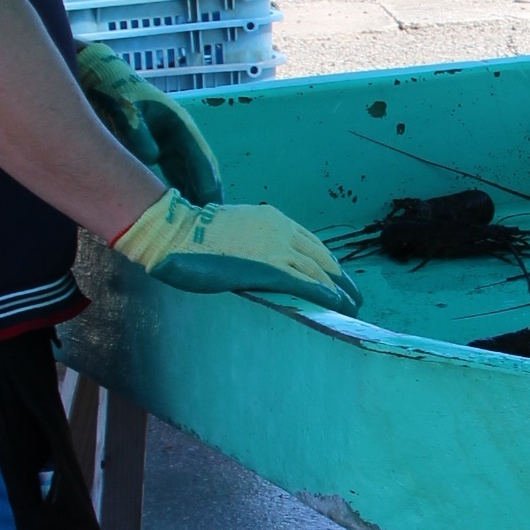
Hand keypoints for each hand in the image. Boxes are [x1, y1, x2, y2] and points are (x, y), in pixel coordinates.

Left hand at [76, 43, 223, 205]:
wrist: (102, 76)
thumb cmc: (117, 92)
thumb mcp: (128, 111)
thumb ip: (139, 134)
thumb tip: (152, 158)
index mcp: (180, 127)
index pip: (201, 161)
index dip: (207, 184)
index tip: (210, 207)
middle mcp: (182, 137)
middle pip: (202, 171)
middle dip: (207, 195)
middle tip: (212, 223)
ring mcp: (174, 142)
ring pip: (191, 174)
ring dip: (196, 195)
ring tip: (199, 221)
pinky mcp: (163, 148)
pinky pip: (178, 173)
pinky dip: (182, 189)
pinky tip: (180, 206)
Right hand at [114, 189, 360, 315]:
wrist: (174, 232)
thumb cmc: (193, 234)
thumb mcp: (232, 229)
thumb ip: (253, 241)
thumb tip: (258, 258)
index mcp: (273, 219)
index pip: (313, 243)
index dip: (329, 264)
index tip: (339, 280)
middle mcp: (282, 230)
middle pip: (323, 258)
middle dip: (343, 280)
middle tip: (356, 298)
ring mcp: (276, 248)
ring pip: (320, 273)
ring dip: (340, 293)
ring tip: (353, 310)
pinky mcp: (268, 268)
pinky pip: (306, 283)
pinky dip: (326, 296)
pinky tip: (338, 306)